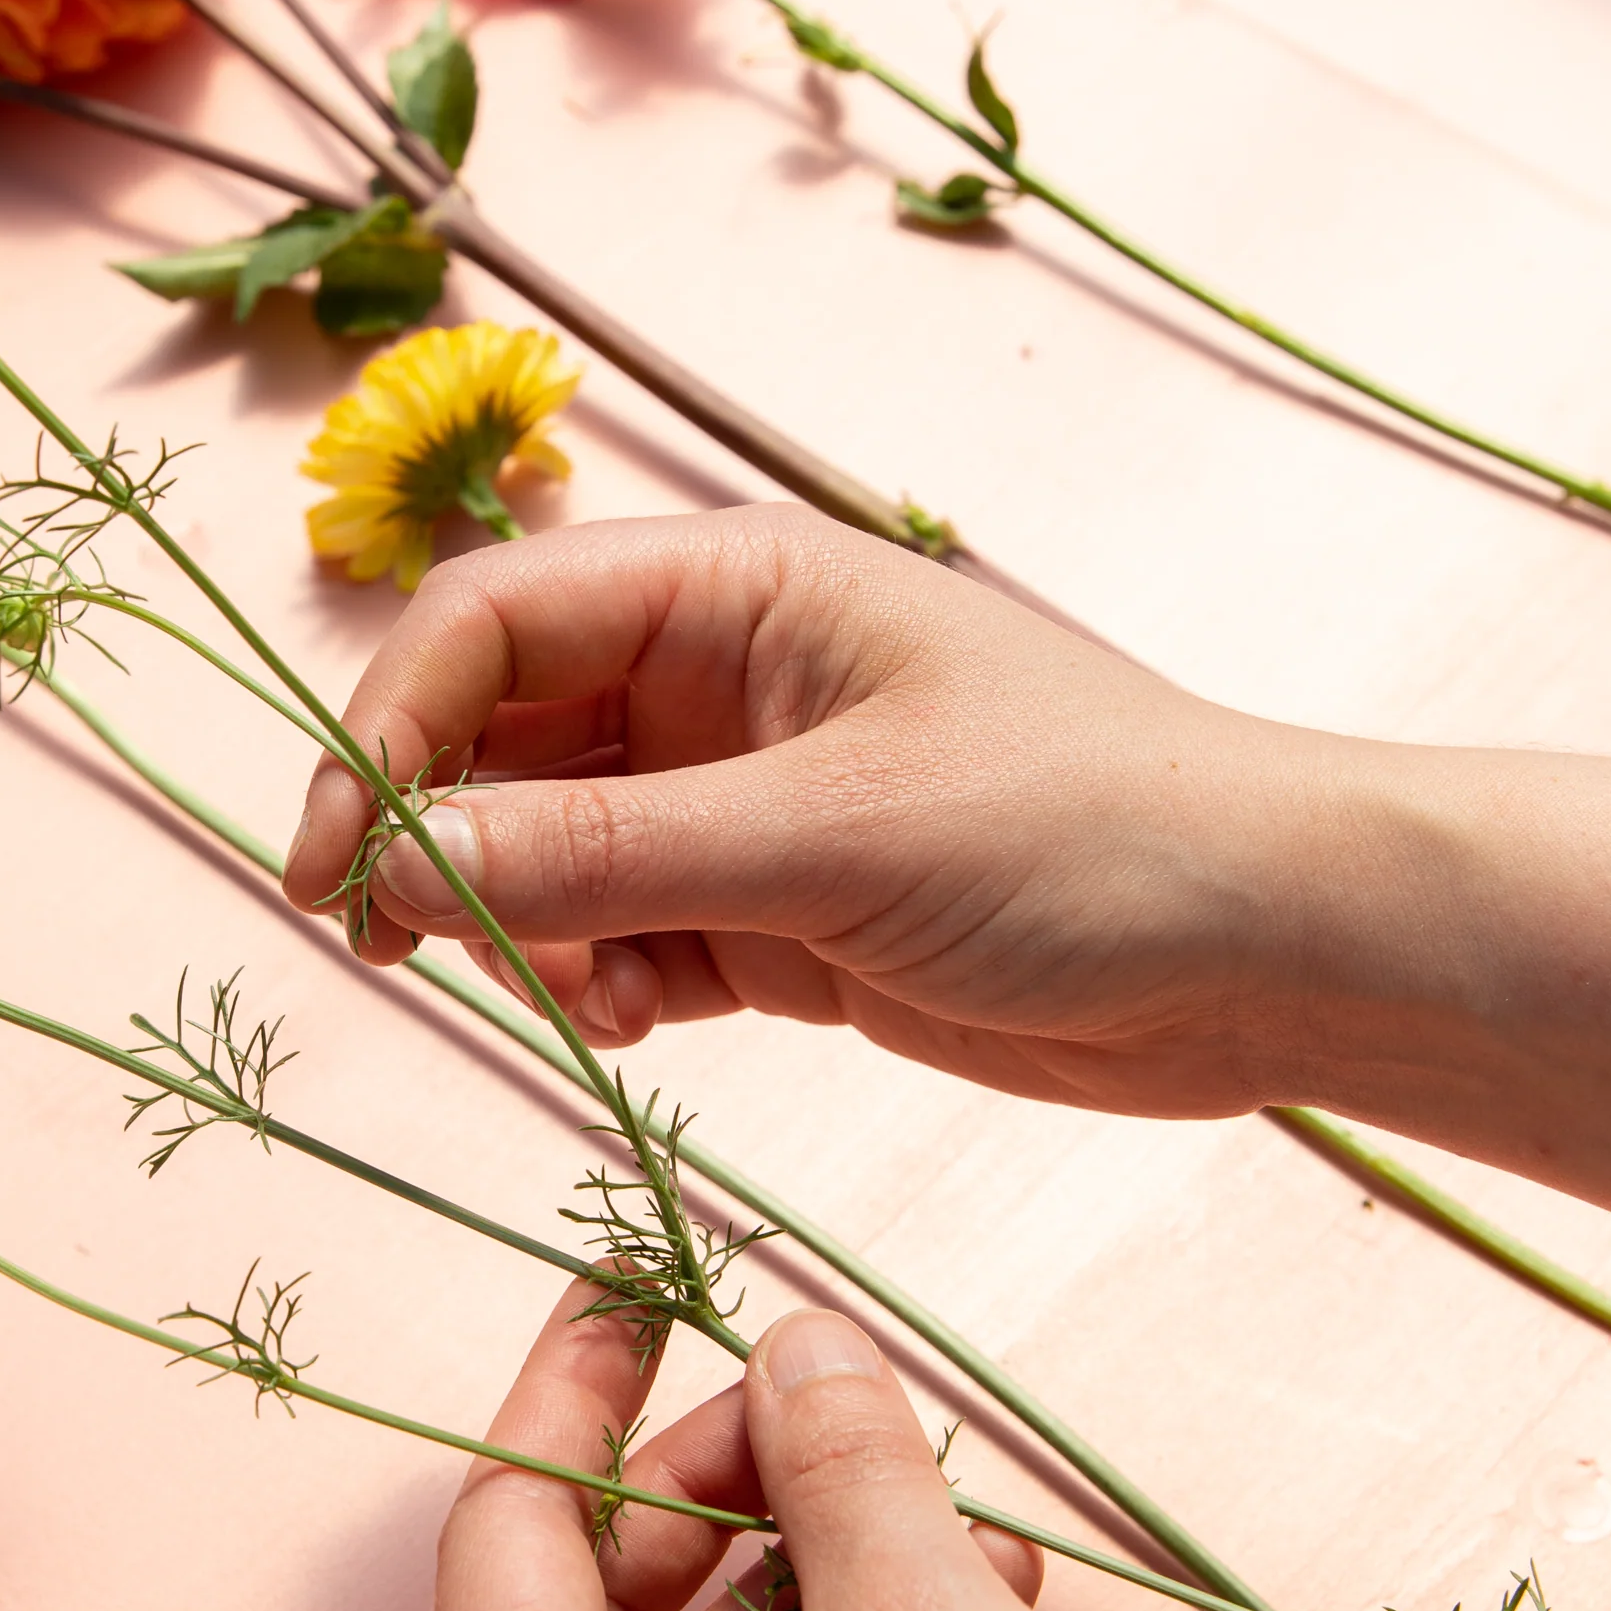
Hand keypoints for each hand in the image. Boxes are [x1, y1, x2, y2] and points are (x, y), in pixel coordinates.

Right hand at [287, 506, 1610, 1267]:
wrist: (1270, 952)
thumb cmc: (1085, 835)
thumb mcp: (827, 837)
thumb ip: (604, 856)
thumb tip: (404, 870)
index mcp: (736, 588)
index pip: (491, 624)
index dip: (389, 731)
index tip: (340, 863)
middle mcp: (721, 680)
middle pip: (498, 736)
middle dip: (435, 837)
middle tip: (391, 949)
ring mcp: (747, 800)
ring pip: (549, 849)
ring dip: (517, 924)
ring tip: (561, 992)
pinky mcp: (779, 915)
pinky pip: (622, 937)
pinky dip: (597, 982)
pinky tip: (632, 1022)